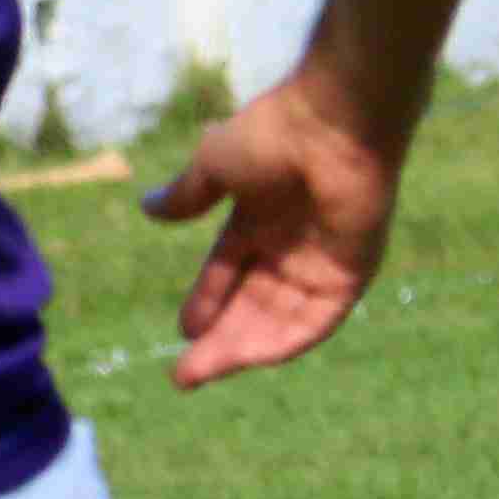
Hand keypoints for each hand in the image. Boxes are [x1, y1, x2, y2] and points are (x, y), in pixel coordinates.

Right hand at [140, 65, 408, 387]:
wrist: (333, 123)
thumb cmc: (274, 133)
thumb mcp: (214, 167)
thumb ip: (186, 196)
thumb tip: (146, 208)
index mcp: (258, 217)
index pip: (228, 272)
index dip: (205, 303)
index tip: (183, 333)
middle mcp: (290, 244)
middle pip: (252, 305)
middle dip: (220, 340)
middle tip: (186, 375)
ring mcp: (322, 260)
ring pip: (281, 319)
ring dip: (246, 348)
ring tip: (207, 371)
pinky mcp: (352, 271)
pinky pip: (319, 319)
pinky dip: (288, 341)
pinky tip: (255, 358)